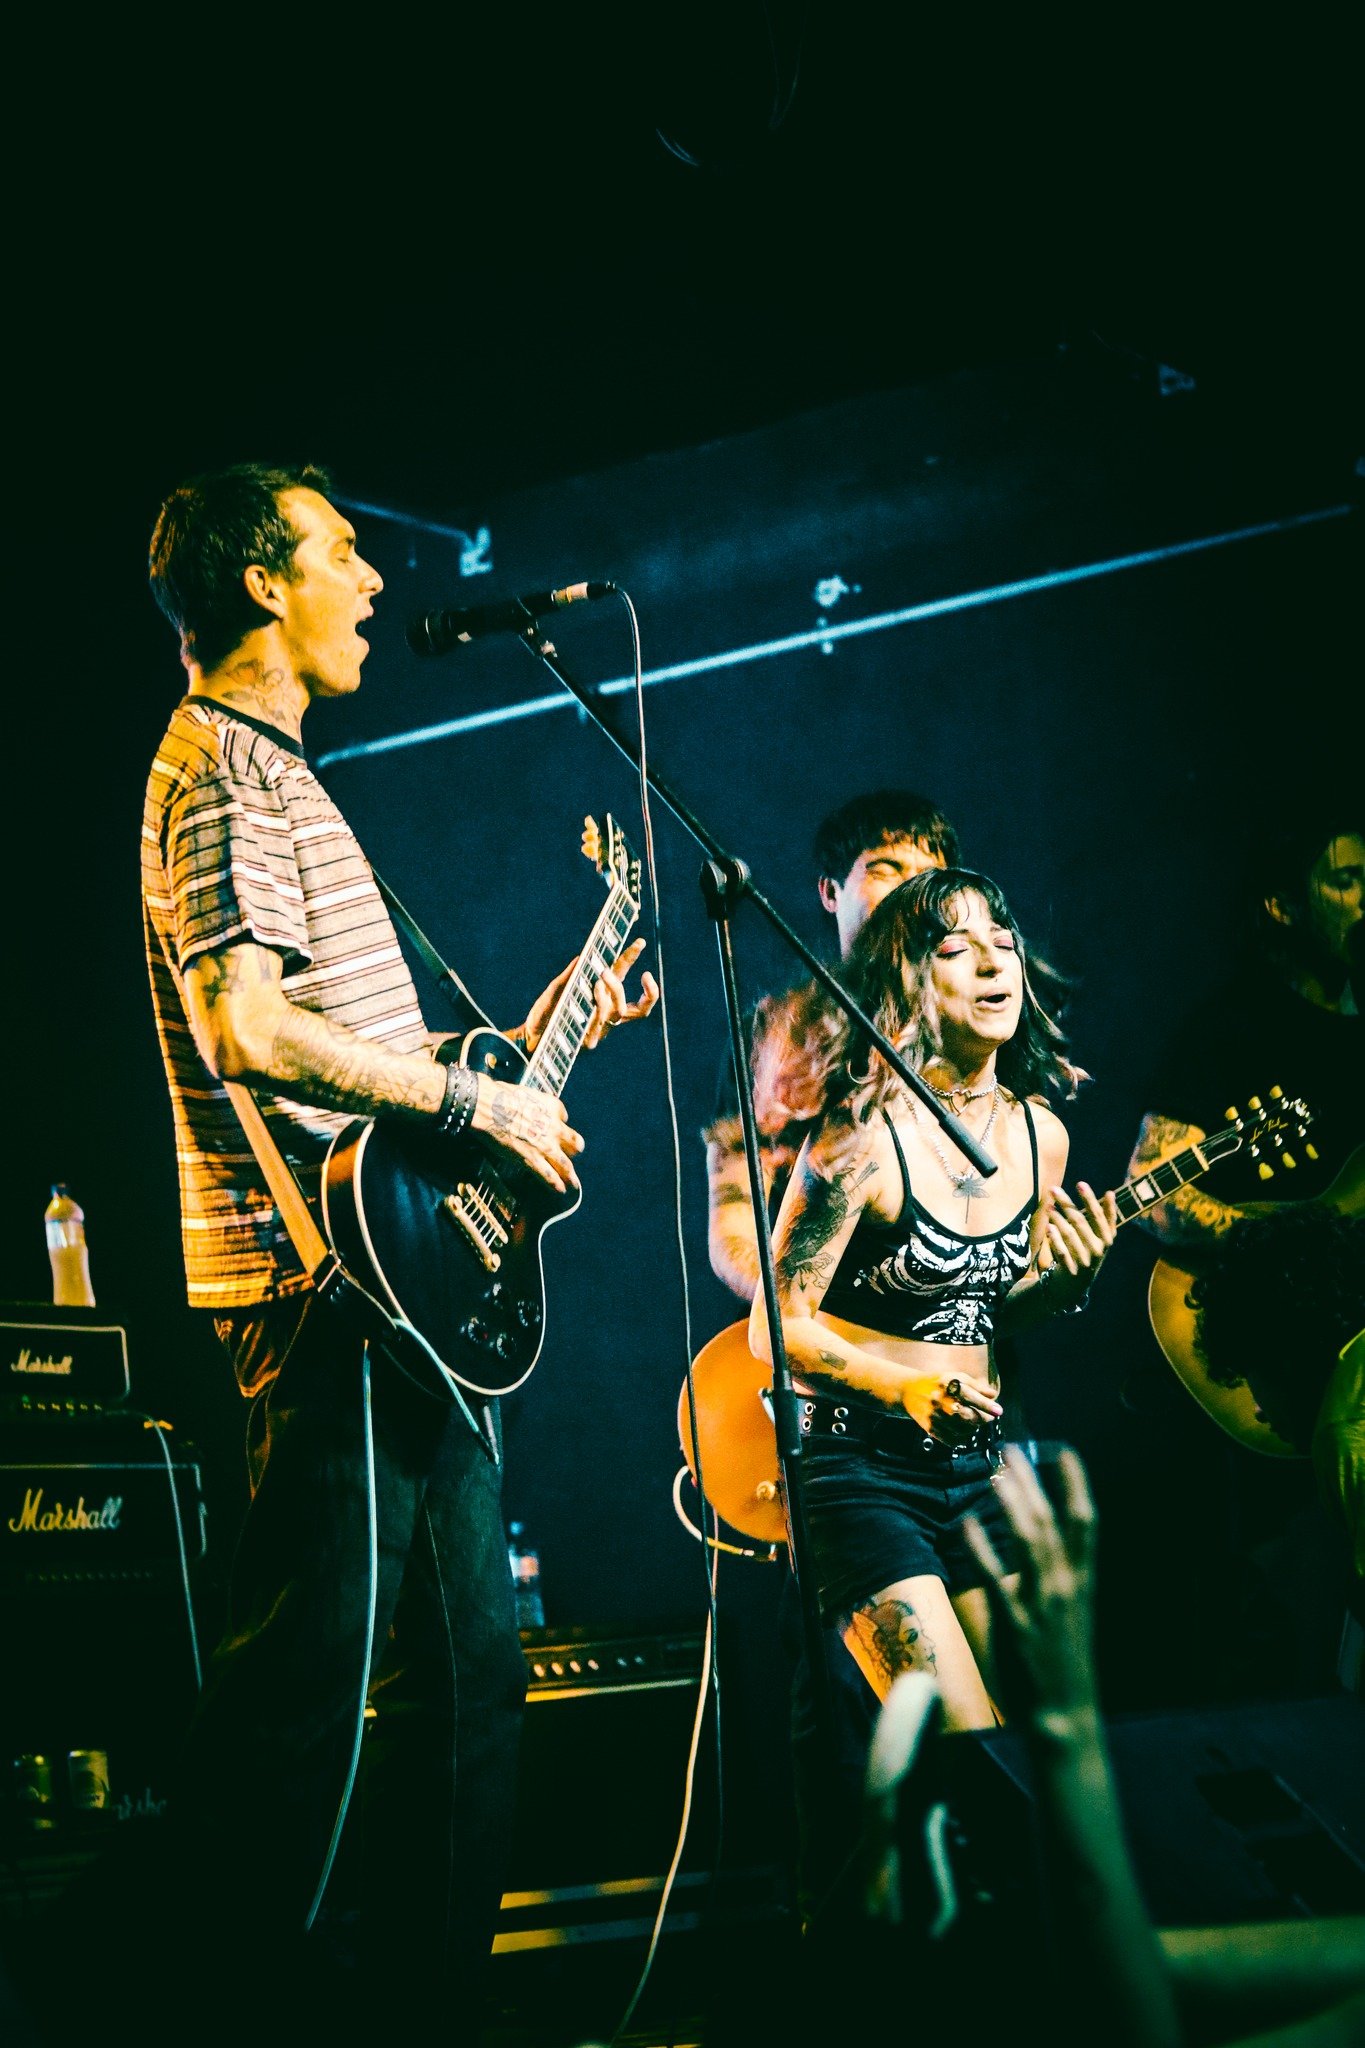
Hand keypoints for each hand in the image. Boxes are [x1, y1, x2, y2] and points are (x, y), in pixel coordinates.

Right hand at [472, 1075, 583, 1193]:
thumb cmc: (501, 1095)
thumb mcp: (525, 1092)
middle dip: (574, 1151)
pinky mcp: (532, 1159)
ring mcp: (545, 1146)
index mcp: (553, 1107)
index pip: (564, 1117)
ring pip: (566, 1165)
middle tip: (573, 1155)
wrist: (490, 1107)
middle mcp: (555, 1128)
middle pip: (574, 1144)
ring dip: (570, 1176)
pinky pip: (549, 1176)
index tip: (556, 1126)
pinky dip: (555, 1184)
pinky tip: (560, 1190)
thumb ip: (533, 1102)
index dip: (559, 1123)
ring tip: (574, 1183)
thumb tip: (527, 1106)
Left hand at [522, 939, 658, 1053]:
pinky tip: (589, 1008)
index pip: (622, 972)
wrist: (531, 1038)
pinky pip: (600, 1026)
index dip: (632, 957)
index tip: (639, 941)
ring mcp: (600, 1027)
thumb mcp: (556, 988)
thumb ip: (569, 975)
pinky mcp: (589, 1040)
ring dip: (608, 994)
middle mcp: (605, 1011)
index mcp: (601, 994)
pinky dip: (597, 1014)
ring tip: (594, 986)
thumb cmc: (545, 1012)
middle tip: (603, 971)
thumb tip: (581, 957)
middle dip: (618, 983)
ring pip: (618, 1010)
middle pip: (630, 997)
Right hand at [900, 1367, 1001, 1443]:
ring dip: (973, 1429)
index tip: (999, 1411)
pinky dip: (961, 1439)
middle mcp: (940, 1400)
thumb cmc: (936, 1382)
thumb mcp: (954, 1376)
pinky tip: (964, 1433)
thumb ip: (975, 1385)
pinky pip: (950, 1439)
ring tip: (975, 1424)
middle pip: (968, 1416)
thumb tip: (993, 1395)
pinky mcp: (929, 1427)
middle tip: (989, 1418)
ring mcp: (934, 1415)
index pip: (971, 1396)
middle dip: (983, 1419)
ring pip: (961, 1430)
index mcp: (947, 1384)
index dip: (987, 1405)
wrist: (908, 1390)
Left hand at [962, 1444, 1098, 1722]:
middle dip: (1032, 1482)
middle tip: (1011, 1451)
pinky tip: (966, 1524)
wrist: (1065, 1715)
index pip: (1086, 1522)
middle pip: (1051, 1521)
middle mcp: (1066, 1586)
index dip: (1076, 1485)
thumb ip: (1060, 1578)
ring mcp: (1041, 1604)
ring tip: (994, 1474)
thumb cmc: (1063, 1663)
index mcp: (1082, 1582)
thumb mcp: (1073, 1614)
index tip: (1065, 1452)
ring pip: (1029, 1541)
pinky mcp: (1015, 1624)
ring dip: (1011, 1504)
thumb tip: (1041, 1543)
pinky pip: (995, 1578)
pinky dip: (981, 1548)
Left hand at [1041, 1181, 1118, 1307]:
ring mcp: (1086, 1260)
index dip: (1091, 1200)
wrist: (1076, 1285)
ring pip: (1070, 1235)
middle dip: (1067, 1203)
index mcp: (1107, 1238)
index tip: (1080, 1184)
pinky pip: (1063, 1251)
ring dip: (1058, 1218)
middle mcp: (1099, 1249)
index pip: (1100, 1215)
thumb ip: (1104, 1217)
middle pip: (1081, 1221)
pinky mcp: (1072, 1269)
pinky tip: (1048, 1226)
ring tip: (1048, 1206)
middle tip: (1053, 1189)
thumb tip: (1111, 1193)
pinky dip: (1055, 1239)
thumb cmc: (1088, 1253)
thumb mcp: (1099, 1237)